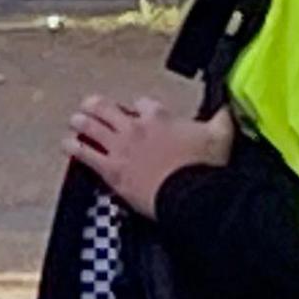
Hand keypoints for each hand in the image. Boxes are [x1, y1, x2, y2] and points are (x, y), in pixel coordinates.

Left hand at [65, 95, 234, 217]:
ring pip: (92, 127)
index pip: (143, 104)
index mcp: (159, 116)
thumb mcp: (221, 134)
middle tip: (90, 104)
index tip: (139, 109)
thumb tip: (231, 104)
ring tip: (75, 119)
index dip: (139, 106)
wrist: (189, 194)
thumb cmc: (204, 166)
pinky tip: (67, 144)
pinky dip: (74, 148)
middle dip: (98, 106)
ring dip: (82, 122)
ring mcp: (120, 147)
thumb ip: (224, 117)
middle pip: (108, 109)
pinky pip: (86, 154)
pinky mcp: (111, 169)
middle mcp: (135, 127)